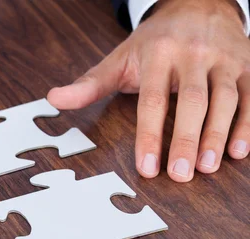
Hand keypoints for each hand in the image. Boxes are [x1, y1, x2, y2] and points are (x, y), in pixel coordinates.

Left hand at [47, 0, 249, 181]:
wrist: (198, 3)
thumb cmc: (155, 41)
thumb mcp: (119, 59)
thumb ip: (89, 83)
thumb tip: (54, 99)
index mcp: (158, 56)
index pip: (152, 101)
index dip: (149, 136)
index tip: (147, 167)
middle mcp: (193, 56)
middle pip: (192, 101)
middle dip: (185, 139)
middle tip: (179, 175)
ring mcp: (223, 60)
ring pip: (225, 99)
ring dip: (218, 135)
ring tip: (207, 167)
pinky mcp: (246, 65)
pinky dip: (248, 124)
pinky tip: (240, 150)